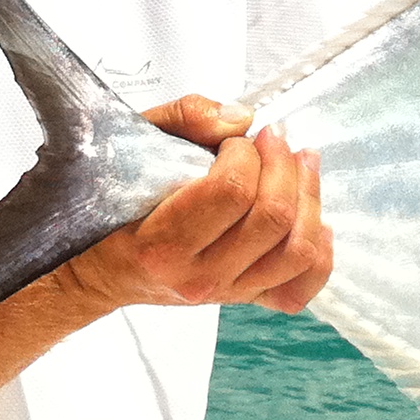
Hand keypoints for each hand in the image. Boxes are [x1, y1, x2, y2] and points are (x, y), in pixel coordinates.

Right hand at [49, 96, 332, 317]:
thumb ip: (186, 119)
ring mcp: (226, 293)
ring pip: (298, 251)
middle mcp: (198, 278)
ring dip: (310, 196)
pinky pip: (301, 288)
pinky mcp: (246, 300)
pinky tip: (313, 217)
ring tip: (302, 161)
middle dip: (284, 164)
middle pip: (273, 217)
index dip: (246, 153)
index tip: (235, 141)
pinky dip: (319, 253)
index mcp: (163, 243)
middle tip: (273, 138)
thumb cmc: (116, 204)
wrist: (100, 269)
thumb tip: (242, 119)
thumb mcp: (136, 143)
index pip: (232, 191)